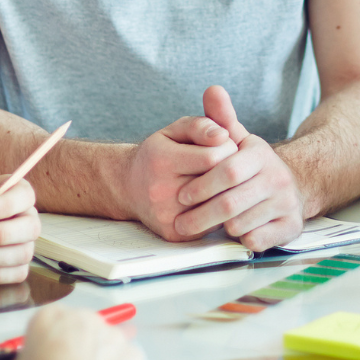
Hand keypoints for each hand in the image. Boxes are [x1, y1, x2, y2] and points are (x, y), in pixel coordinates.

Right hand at [121, 111, 239, 240]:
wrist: (128, 187)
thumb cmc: (158, 154)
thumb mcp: (174, 131)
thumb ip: (200, 126)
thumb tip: (223, 136)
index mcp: (162, 161)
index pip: (213, 157)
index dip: (227, 149)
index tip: (225, 147)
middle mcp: (161, 191)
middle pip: (217, 183)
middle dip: (230, 171)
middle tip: (227, 164)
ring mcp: (167, 216)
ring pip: (217, 206)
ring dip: (227, 193)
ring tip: (218, 181)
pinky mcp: (174, 234)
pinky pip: (211, 224)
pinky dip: (216, 211)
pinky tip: (209, 200)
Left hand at [173, 86, 305, 251]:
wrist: (288, 187)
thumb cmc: (250, 166)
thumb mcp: (237, 140)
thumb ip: (221, 118)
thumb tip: (211, 89)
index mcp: (261, 154)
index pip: (228, 170)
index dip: (202, 185)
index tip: (181, 196)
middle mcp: (278, 178)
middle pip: (231, 202)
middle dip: (201, 215)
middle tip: (181, 222)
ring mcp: (286, 203)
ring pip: (241, 223)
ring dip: (217, 229)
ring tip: (200, 228)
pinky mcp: (291, 227)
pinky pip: (258, 240)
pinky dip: (239, 240)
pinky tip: (228, 235)